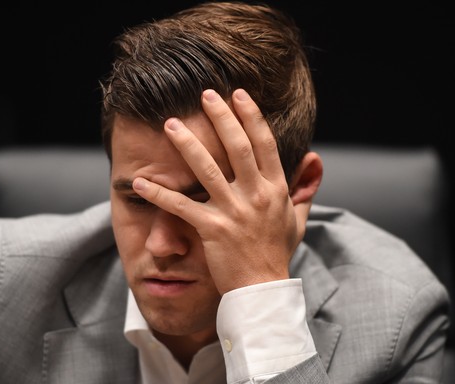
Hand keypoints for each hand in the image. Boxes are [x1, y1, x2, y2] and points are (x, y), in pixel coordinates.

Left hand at [132, 88, 298, 293]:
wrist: (263, 289)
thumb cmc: (277, 253)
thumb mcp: (298, 218)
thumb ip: (306, 187)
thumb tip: (315, 159)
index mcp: (276, 189)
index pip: (264, 143)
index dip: (251, 116)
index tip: (238, 94)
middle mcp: (256, 195)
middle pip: (237, 146)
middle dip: (221, 117)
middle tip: (205, 95)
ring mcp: (234, 211)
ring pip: (207, 169)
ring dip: (187, 144)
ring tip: (171, 124)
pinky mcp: (212, 229)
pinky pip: (181, 207)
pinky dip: (159, 194)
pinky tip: (139, 181)